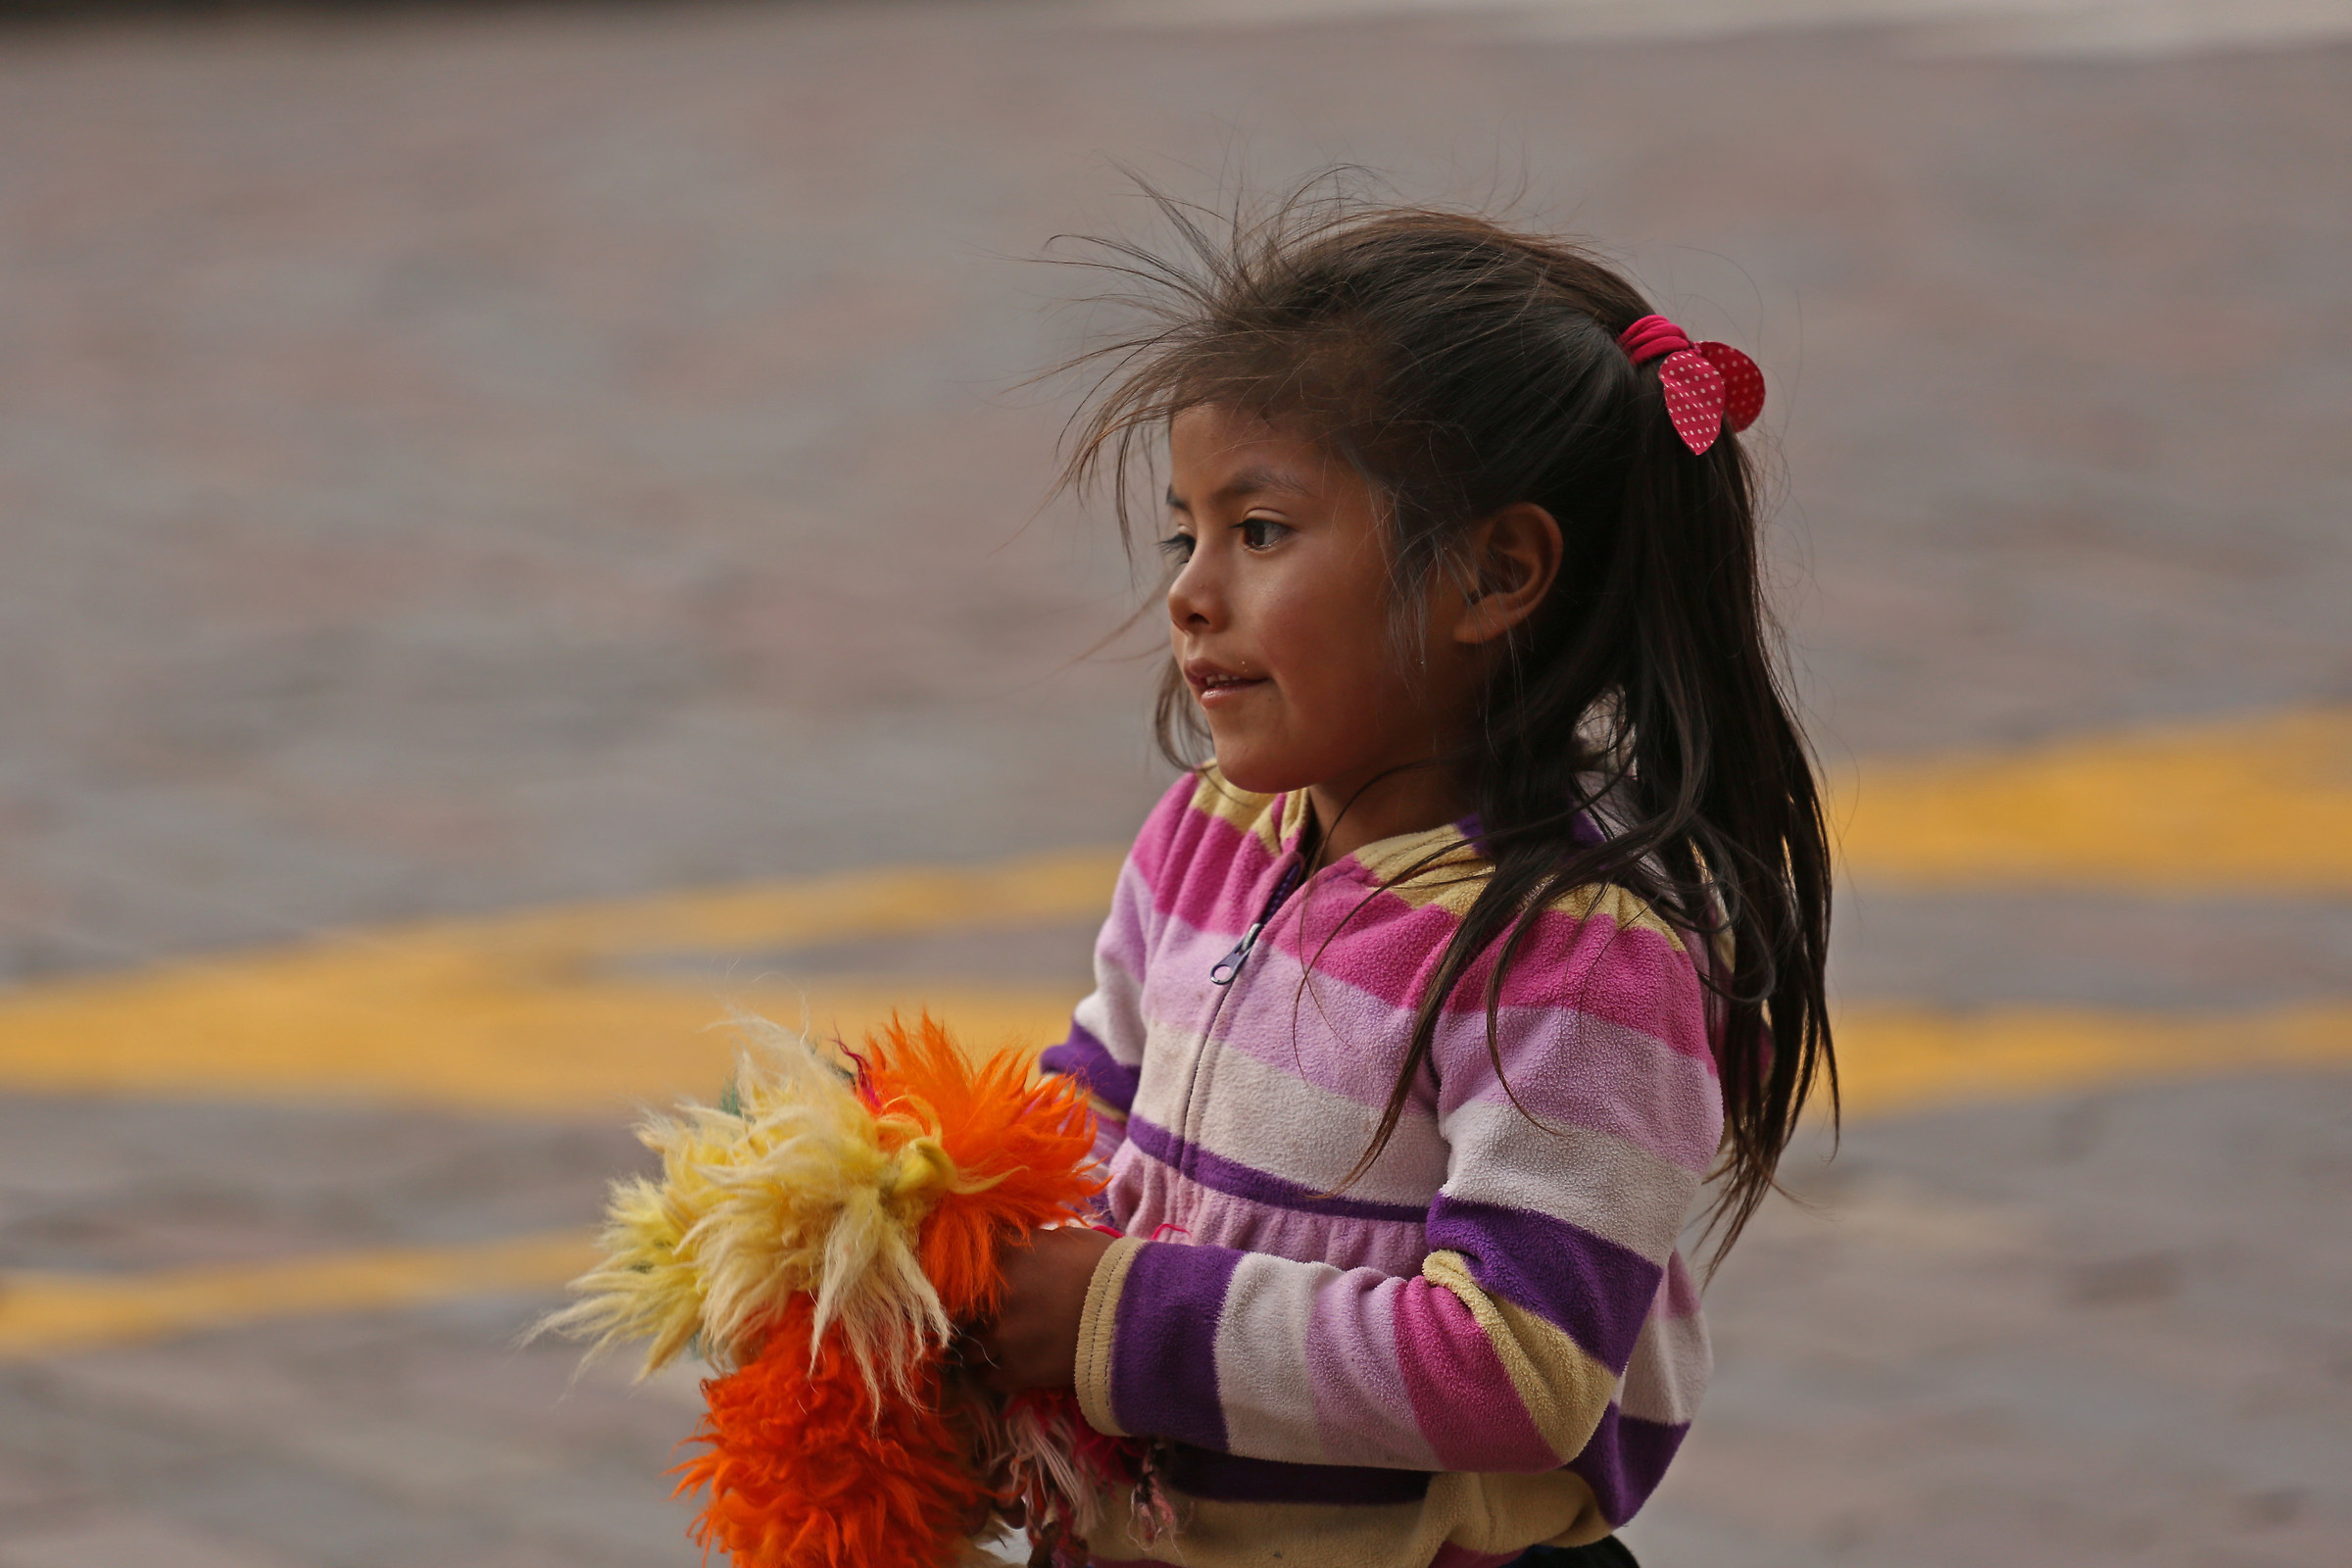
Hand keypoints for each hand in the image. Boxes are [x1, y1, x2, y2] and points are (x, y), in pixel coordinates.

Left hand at [963, 1225, 1115, 1392]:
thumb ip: (1032, 1245)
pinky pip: (986, 1377)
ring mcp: (1002, 1336)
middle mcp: (992, 1295)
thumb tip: (1020, 1249)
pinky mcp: (1016, 1371)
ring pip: (968, 1345)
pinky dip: (990, 1372)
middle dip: (970, 1311)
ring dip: (978, 1344)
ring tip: (992, 1344)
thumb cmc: (1109, 1268)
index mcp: (1004, 1255)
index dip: (970, 1274)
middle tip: (981, 1314)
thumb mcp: (1067, 1238)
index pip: (964, 1262)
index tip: (974, 1281)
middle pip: (960, 1306)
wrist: (1137, 1314)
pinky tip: (1001, 1366)